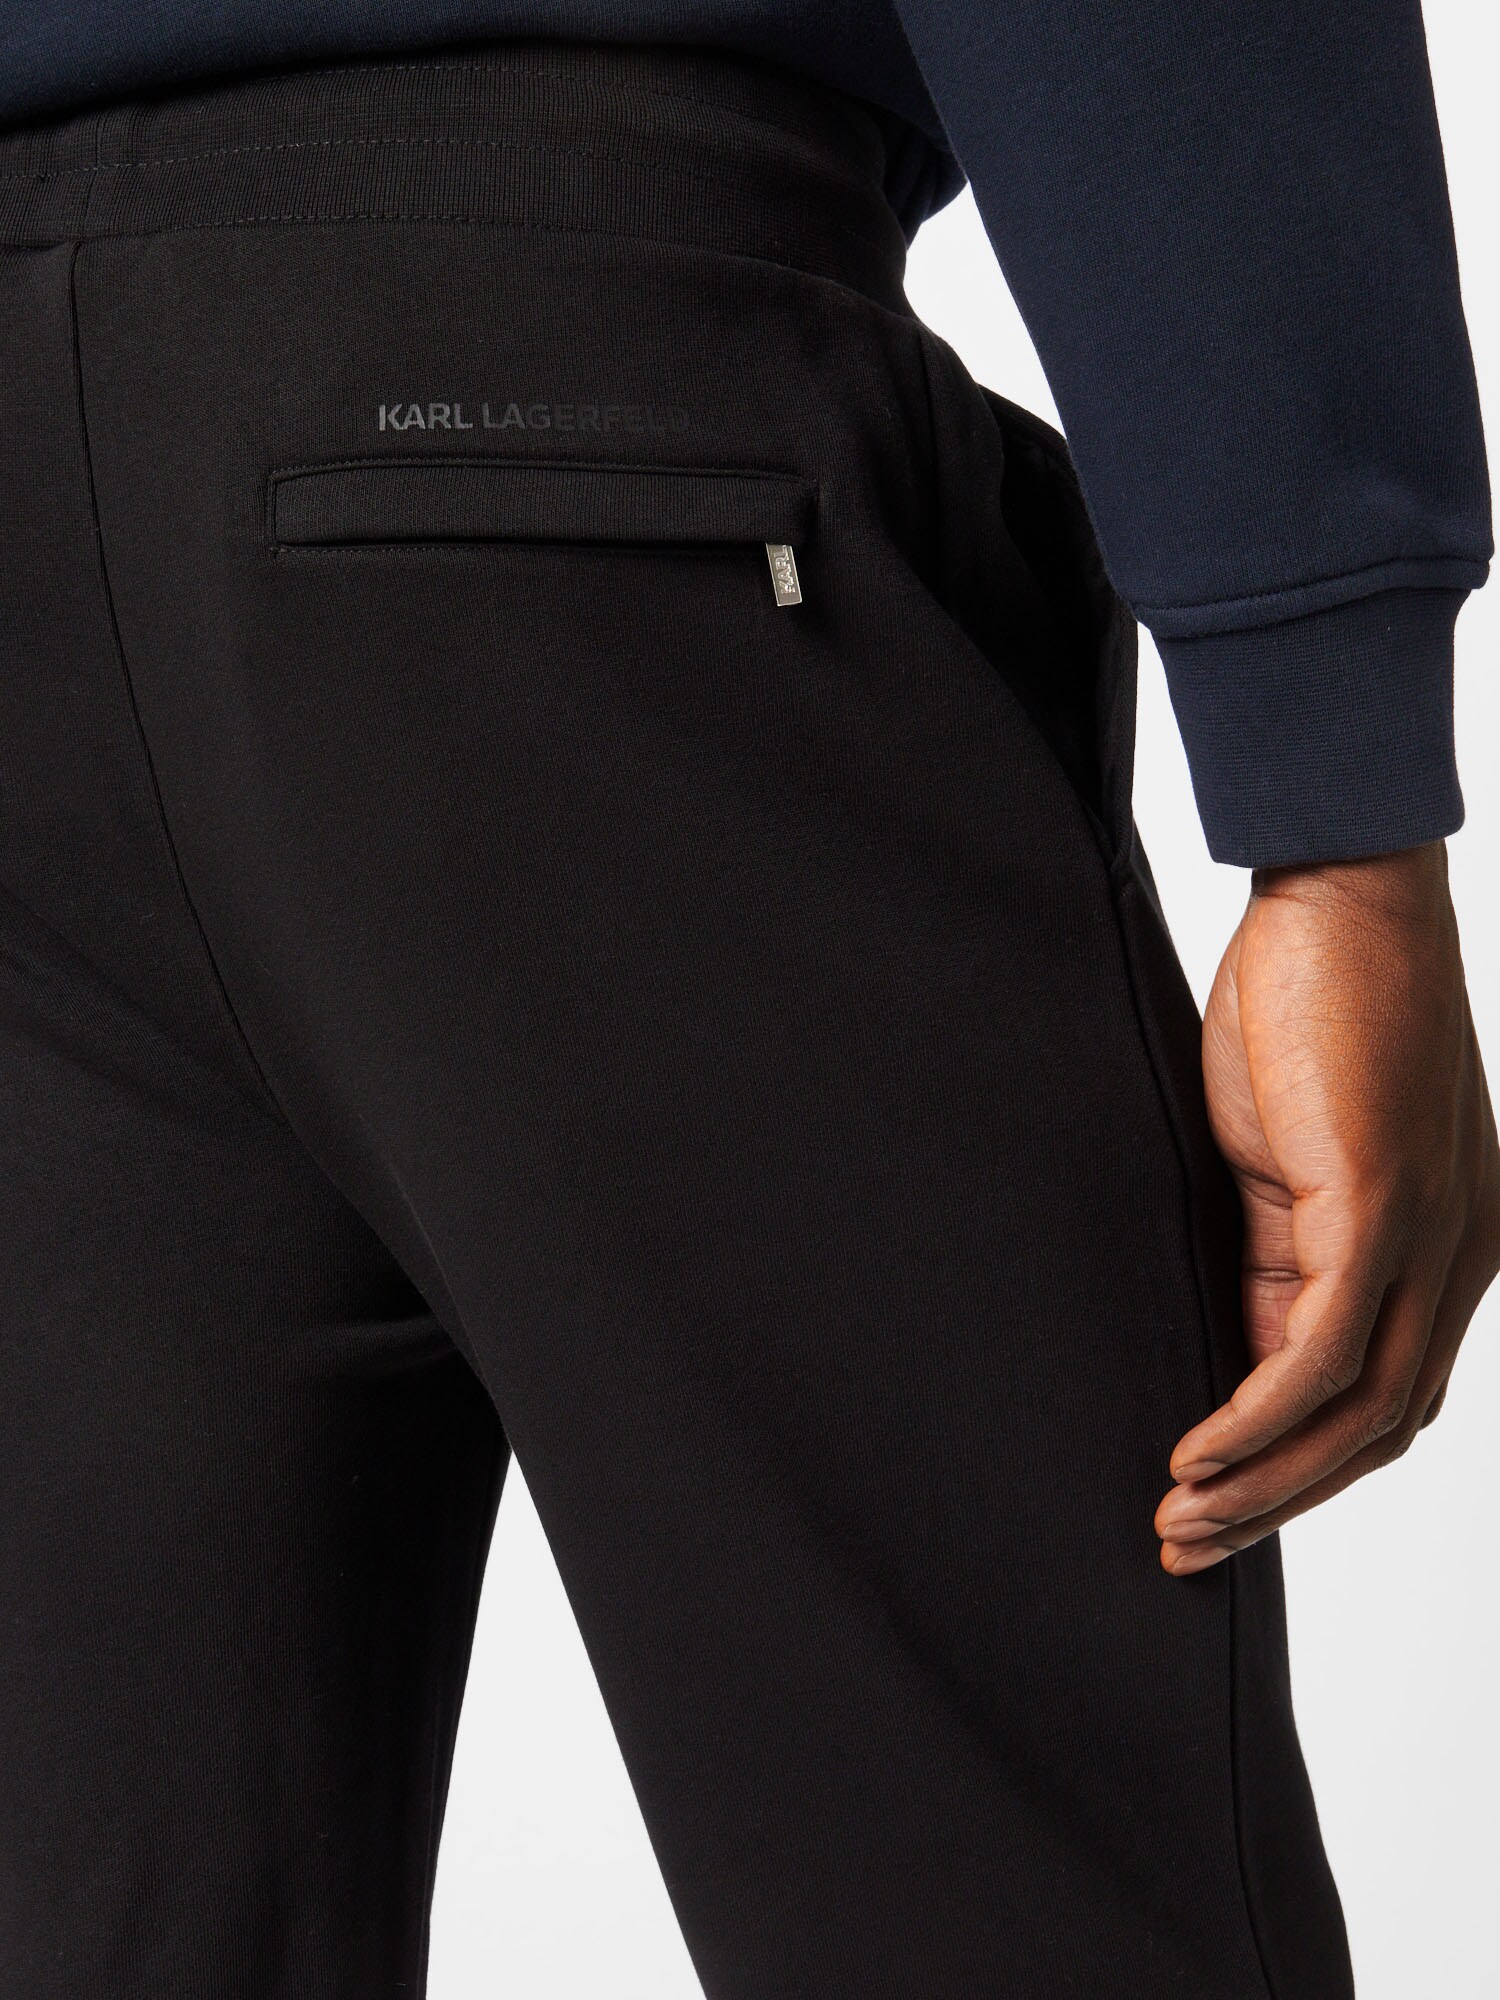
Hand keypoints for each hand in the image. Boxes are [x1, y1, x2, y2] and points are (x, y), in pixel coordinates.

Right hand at [1154, 841, 1499, 1573]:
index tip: (1215, 1508)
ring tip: (1180, 1520)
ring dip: (1263, 1484)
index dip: (1301, 1471)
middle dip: (1280, 1505)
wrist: (1343, 898)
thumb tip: (1241, 1351)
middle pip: (1380, 1431)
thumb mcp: (1291, 1163)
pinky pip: (1324, 1354)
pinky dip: (1259, 1420)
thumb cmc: (1312, 1009)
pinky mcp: (1382, 1208)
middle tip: (1185, 1547)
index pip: (1382, 1398)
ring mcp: (1430, 1238)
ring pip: (1359, 1415)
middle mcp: (1457, 1258)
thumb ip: (1280, 1257)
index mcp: (1443, 1247)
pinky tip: (1198, 1452)